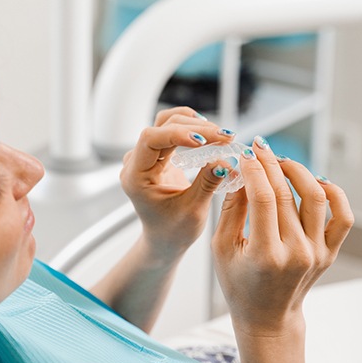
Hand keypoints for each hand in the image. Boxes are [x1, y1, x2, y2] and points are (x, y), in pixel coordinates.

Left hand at [121, 107, 233, 258]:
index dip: (177, 134)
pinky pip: (171, 130)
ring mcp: (145, 157)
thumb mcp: (193, 210)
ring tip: (221, 135)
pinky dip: (191, 128)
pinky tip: (209, 134)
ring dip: (195, 124)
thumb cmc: (173, 231)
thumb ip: (207, 183)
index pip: (150, 140)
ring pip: (167, 123)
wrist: (165, 239)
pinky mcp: (157, 155)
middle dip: (196, 128)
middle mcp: (136, 163)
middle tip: (226, 138)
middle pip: (162, 127)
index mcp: (136, 177)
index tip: (204, 141)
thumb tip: (225, 161)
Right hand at [211, 136, 353, 335]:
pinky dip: (333, 193)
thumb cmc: (239, 285)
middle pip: (286, 193)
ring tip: (281, 162)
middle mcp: (296, 253)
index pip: (262, 198)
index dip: (254, 169)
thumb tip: (239, 174)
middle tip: (259, 148)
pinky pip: (341, 215)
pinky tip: (315, 181)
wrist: (267, 316)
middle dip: (270, 164)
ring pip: (315, 197)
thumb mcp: (222, 248)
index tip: (245, 154)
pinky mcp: (329, 253)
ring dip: (298, 171)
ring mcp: (317, 253)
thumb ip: (230, 210)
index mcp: (265, 255)